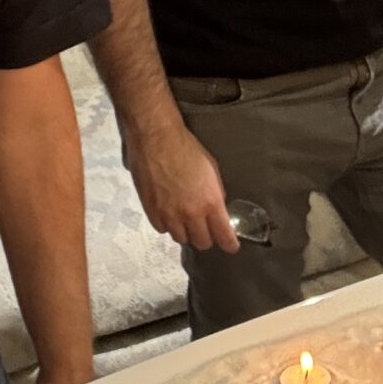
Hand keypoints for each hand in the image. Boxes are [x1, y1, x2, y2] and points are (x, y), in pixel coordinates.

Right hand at [125, 115, 238, 252]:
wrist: (156, 138)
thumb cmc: (186, 148)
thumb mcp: (212, 169)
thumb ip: (216, 194)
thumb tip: (218, 209)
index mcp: (210, 202)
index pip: (223, 236)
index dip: (229, 244)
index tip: (231, 245)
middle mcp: (190, 213)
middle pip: (202, 242)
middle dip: (207, 237)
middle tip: (206, 228)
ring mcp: (169, 214)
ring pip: (181, 239)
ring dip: (186, 232)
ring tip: (186, 220)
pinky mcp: (151, 211)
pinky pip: (162, 230)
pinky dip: (168, 225)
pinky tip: (170, 214)